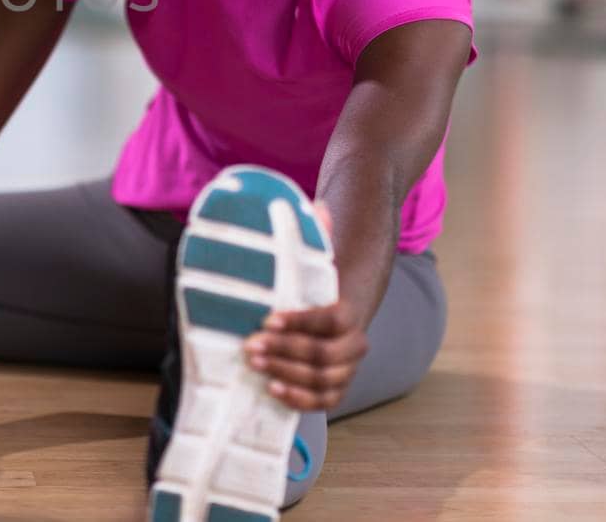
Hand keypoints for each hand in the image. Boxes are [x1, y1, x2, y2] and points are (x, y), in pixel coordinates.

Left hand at [242, 204, 367, 410]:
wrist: (339, 310)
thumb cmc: (316, 284)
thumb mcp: (317, 258)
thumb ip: (317, 235)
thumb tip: (316, 204)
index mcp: (350, 310)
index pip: (331, 319)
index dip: (300, 321)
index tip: (266, 319)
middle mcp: (355, 343)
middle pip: (325, 354)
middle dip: (286, 350)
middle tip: (250, 345)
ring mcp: (347, 368)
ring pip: (324, 379)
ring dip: (288, 373)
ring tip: (255, 364)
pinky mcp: (336, 387)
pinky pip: (325, 401)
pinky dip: (301, 400)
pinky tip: (274, 388)